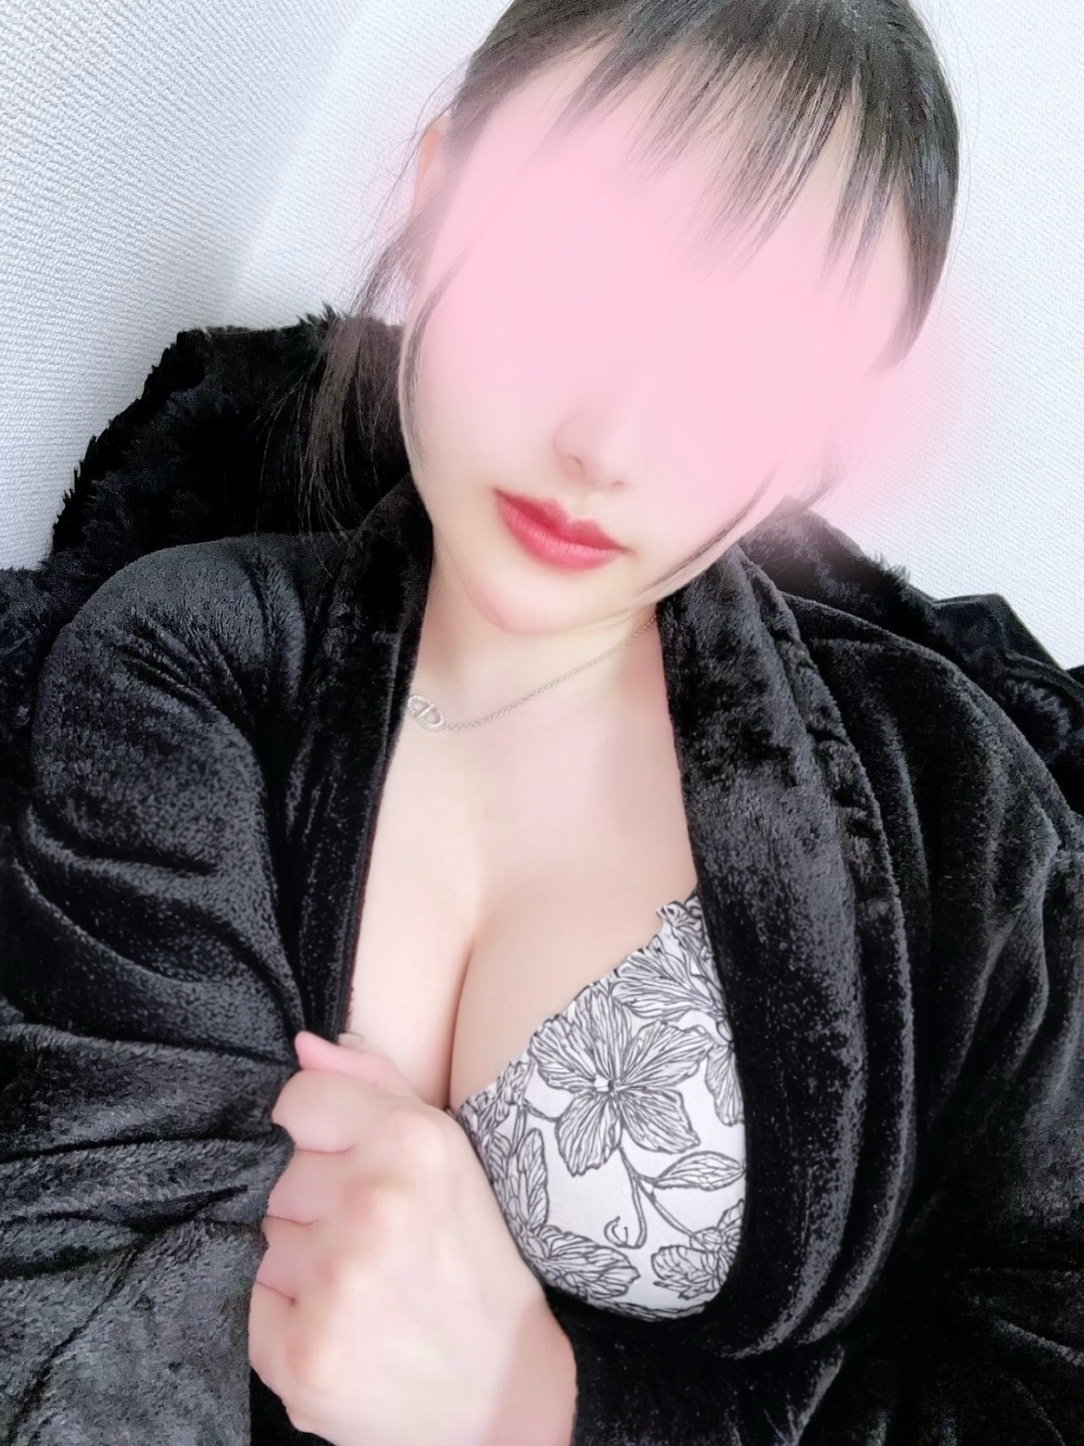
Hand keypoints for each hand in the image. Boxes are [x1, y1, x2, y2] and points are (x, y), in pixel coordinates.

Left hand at [248, 1031, 576, 1445]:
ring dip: (293, 1259)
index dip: (313, 1133)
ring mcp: (335, 1281)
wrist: (503, 1389)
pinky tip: (333, 1322)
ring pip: (258, 1235)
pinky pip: (245, 1301)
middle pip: (276, 1172)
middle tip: (368, 1240)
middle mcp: (373, 1203)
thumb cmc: (471, 1259)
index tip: (346, 1165)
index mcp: (412, 1140)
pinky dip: (277, 1314)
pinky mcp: (300, 1355)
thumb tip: (304, 1045)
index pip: (295, 1100)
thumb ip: (374, 1085)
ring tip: (356, 1283)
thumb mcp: (448, 1154)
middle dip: (310, 1202)